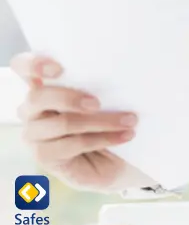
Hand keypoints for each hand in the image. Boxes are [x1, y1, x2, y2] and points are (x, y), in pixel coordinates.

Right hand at [11, 53, 138, 190]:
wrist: (111, 159)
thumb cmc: (105, 121)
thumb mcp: (104, 98)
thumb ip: (98, 84)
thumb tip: (119, 72)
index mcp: (43, 85)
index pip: (23, 66)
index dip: (34, 64)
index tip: (58, 68)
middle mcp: (32, 108)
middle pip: (38, 97)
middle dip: (70, 98)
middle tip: (98, 103)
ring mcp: (34, 133)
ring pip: (63, 123)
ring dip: (101, 121)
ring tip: (129, 121)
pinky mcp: (45, 155)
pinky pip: (75, 144)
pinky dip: (104, 138)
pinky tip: (124, 135)